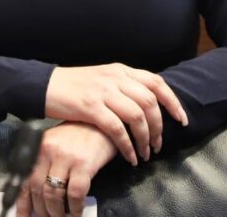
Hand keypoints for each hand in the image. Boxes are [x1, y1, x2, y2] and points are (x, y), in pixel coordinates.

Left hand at [16, 122, 116, 216]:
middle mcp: (49, 150)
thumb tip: (38, 194)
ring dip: (55, 213)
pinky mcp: (84, 164)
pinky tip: (76, 213)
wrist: (104, 122)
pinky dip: (74, 208)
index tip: (23, 216)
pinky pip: (75, 194)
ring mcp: (66, 157)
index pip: (24, 179)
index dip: (23, 203)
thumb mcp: (57, 143)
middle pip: (36, 189)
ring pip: (53, 194)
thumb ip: (46, 164)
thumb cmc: (81, 134)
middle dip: (40, 210)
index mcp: (40, 146)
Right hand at [44, 64, 187, 165]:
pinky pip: (117, 129)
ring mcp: (103, 92)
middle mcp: (115, 78)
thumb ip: (124, 87)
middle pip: (150, 102)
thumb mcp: (103, 78)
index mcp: (120, 70)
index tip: (181, 119)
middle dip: (159, 127)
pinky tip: (129, 156)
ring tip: (145, 154)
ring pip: (137, 117)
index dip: (172, 102)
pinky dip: (127, 145)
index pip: (156, 82)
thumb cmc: (74, 86)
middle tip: (158, 145)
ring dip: (145, 139)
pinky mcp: (90, 107)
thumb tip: (147, 105)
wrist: (45, 85)